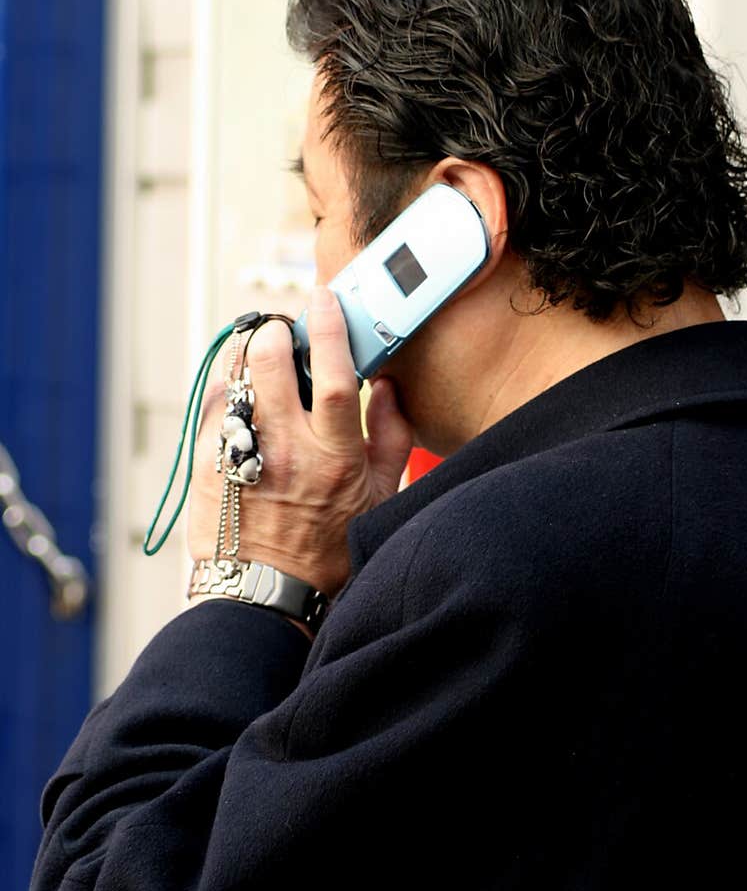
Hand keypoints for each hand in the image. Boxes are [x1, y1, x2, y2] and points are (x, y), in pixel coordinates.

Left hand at [186, 287, 413, 598]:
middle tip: (283, 333)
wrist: (266, 592)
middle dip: (274, 332)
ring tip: (260, 360)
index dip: (329, 328)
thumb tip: (389, 387)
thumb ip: (393, 436)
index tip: (324, 299)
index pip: (334, 374)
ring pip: (234, 375)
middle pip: (269, 360)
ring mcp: (242, 453)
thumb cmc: (328, 547)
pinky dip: (228, 390)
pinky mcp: (208, 462)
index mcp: (334, 454)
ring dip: (247, 356)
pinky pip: (214, 405)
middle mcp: (286, 448)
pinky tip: (242, 399)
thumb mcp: (379, 495)